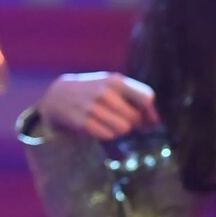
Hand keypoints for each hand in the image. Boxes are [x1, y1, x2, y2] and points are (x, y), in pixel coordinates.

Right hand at [39, 71, 158, 139]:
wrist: (60, 95)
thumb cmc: (94, 91)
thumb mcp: (113, 86)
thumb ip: (135, 98)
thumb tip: (155, 122)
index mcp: (116, 81)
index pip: (146, 98)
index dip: (149, 112)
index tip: (147, 118)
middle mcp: (104, 93)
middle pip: (135, 117)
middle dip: (133, 122)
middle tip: (124, 119)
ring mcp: (92, 108)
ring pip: (123, 129)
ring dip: (120, 129)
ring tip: (111, 122)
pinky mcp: (83, 122)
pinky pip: (108, 136)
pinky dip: (108, 134)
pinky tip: (100, 127)